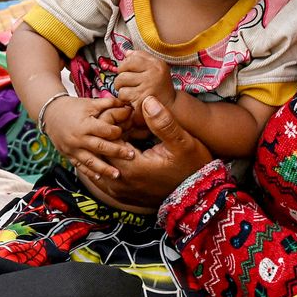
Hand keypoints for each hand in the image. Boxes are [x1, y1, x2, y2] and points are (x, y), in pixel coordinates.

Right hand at [42, 95, 135, 182]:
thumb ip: (107, 103)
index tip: (126, 133)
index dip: (116, 132)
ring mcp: (73, 149)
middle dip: (117, 152)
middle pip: (100, 147)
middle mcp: (79, 139)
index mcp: (85, 125)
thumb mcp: (89, 103)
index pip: (104, 131)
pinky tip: (99, 178)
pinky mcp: (68, 155)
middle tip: (132, 156)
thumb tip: (127, 103)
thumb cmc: (72, 107)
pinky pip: (79, 166)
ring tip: (117, 175)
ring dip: (104, 169)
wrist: (50, 114)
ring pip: (90, 161)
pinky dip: (89, 172)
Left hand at [101, 97, 213, 212]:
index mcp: (131, 168)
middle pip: (99, 150)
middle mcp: (120, 182)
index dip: (113, 121)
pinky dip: (111, 159)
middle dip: (109, 133)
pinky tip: (127, 148)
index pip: (106, 139)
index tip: (127, 113)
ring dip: (110, 146)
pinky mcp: (122, 194)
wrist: (197, 195)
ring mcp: (119, 190)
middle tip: (126, 121)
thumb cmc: (192, 166)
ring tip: (127, 133)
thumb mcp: (183, 142)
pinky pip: (106, 173)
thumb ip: (164, 123)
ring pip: (100, 162)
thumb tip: (148, 101)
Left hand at [111, 51, 175, 112]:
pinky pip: (122, 95)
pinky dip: (124, 99)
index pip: (131, 58)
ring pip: (120, 83)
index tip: (127, 71)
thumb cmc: (160, 86)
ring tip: (130, 92)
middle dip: (121, 78)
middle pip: (123, 71)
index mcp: (156, 64)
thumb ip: (141, 58)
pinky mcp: (141, 100)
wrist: (170, 106)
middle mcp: (153, 74)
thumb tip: (127, 53)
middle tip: (127, 84)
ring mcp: (147, 87)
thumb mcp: (156, 68)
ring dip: (122, 89)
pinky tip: (132, 99)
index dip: (124, 65)